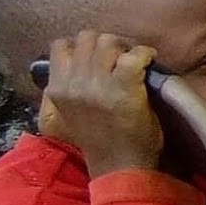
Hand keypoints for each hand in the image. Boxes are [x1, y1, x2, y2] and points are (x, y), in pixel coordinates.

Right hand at [39, 32, 161, 177]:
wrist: (118, 166)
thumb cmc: (97, 142)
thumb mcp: (63, 116)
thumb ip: (59, 91)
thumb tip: (65, 67)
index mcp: (57, 89)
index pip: (61, 46)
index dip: (81, 45)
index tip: (97, 56)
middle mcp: (74, 83)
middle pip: (87, 38)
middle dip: (105, 43)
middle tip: (119, 55)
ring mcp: (98, 84)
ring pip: (108, 42)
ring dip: (124, 47)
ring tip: (133, 60)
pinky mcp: (124, 88)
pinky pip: (133, 56)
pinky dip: (144, 54)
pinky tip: (148, 61)